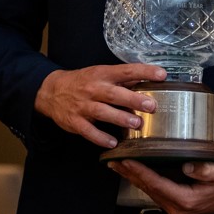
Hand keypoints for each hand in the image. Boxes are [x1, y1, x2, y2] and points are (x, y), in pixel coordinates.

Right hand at [34, 64, 166, 147]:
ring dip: (119, 118)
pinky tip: (113, 143)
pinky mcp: (75, 121)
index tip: (161, 74)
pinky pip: (88, 131)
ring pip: (102, 112)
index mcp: (102, 74)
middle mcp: (93, 89)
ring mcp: (83, 106)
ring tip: (136, 124)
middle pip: (114, 94)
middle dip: (132, 99)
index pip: (125, 70)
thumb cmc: (83, 82)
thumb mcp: (101, 74)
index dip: (143, 72)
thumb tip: (149, 80)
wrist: (52, 91)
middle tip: (150, 105)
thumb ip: (123, 79)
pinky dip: (100, 137)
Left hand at [109, 159, 213, 213]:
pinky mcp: (177, 203)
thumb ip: (206, 170)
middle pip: (147, 188)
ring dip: (132, 177)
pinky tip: (135, 171)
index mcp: (186, 200)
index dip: (138, 171)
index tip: (125, 159)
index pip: (155, 183)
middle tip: (112, 160)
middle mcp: (178, 207)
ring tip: (117, 164)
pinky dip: (143, 180)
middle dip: (128, 173)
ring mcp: (176, 207)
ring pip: (149, 190)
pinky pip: (155, 191)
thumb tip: (188, 166)